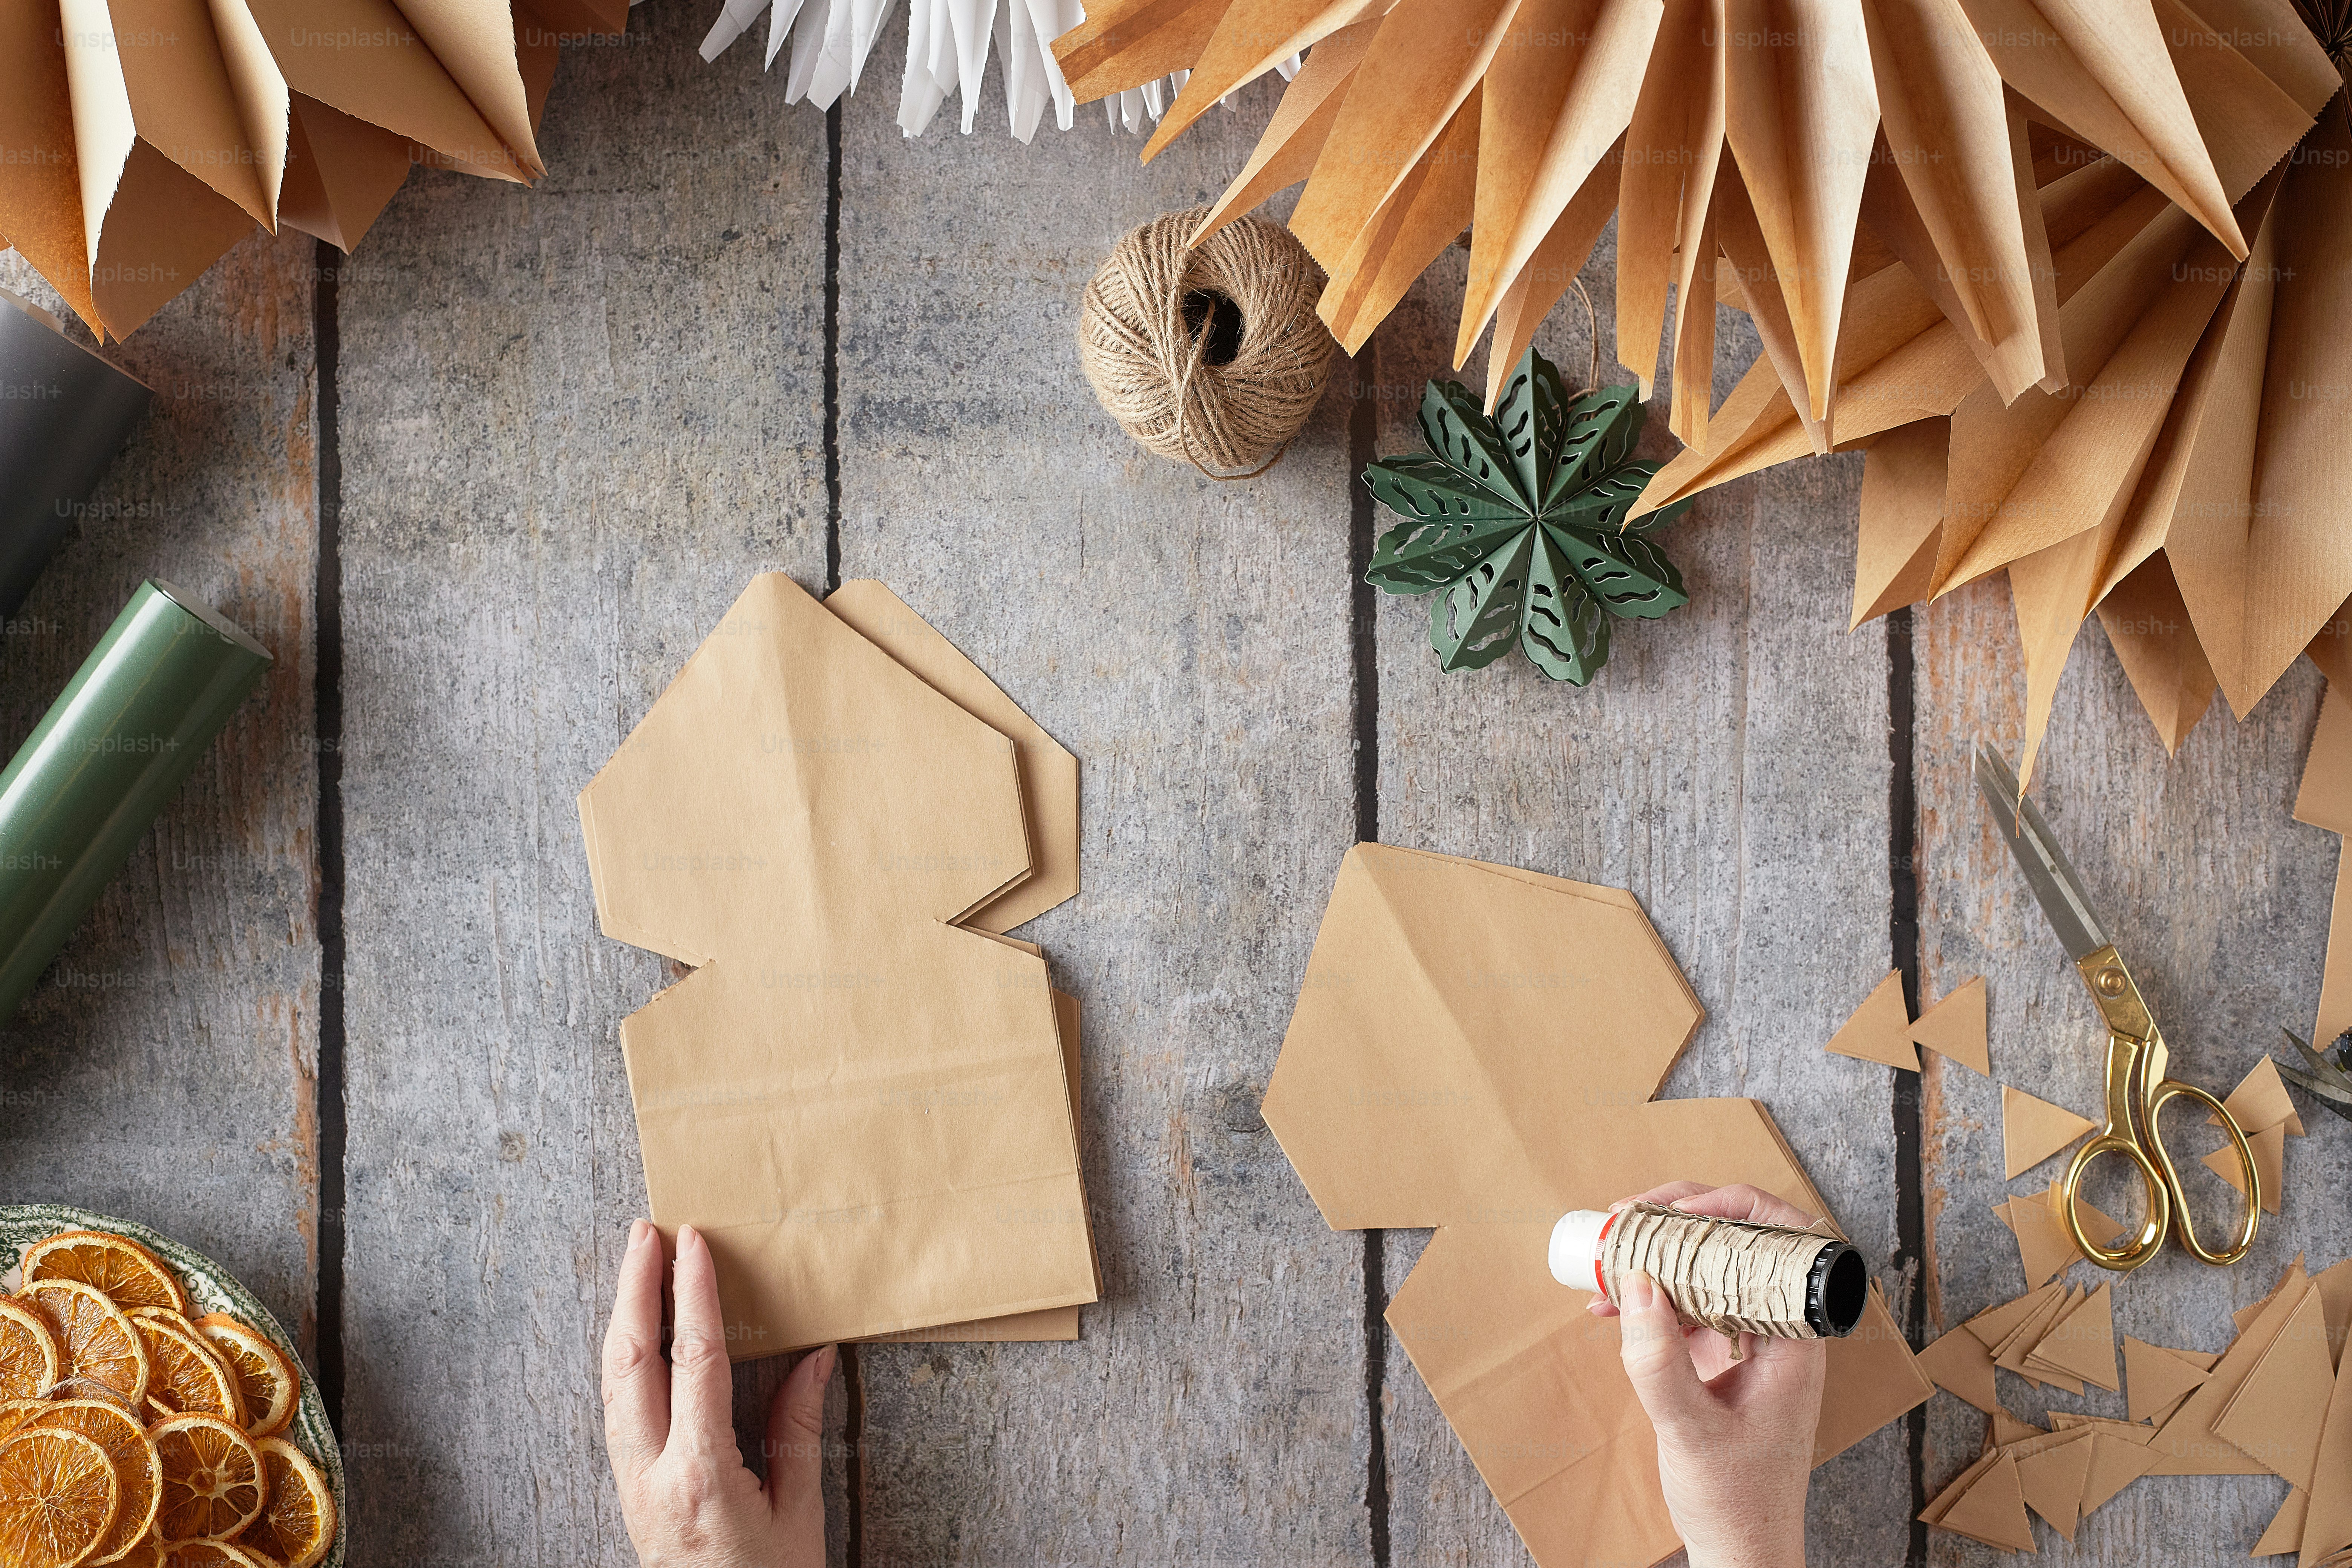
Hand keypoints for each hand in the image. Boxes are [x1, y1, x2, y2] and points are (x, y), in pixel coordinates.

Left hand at [602, 1219, 832, 1567]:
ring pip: (612, 1384)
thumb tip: (812, 1357)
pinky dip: (622, 1360)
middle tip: (647, 1233)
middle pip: (631, 1362)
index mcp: (702, 1474)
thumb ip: (798, 1429)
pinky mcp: (629, 1492)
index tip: (693, 1243)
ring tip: (636, 1266)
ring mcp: (632, 1485)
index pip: (693, 1360)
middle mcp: (652, 1475)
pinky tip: (634, 1335)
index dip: (692, 1295)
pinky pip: (615, 1411)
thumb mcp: (799, 1511)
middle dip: (636, 1290)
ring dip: (622, 1318)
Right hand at [1586, 1182, 1827, 1567]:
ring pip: (1709, 1268)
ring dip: (1658, 1254)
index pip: (1784, 1240)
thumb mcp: (1691, 1431)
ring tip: (1607, 1251)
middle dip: (1682, 1219)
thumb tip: (1635, 1283)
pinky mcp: (1722, 1357)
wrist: (1739, 1551)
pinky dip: (1649, 1296)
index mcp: (1796, 1339)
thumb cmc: (1736, 1502)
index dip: (1736, 1207)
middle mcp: (1778, 1330)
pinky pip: (1687, 1304)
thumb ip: (1659, 1361)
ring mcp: (1750, 1342)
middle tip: (1626, 1216)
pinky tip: (1608, 1303)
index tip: (1680, 1212)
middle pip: (1740, 1242)